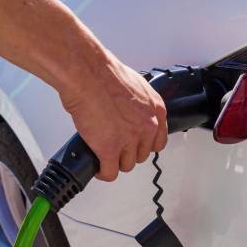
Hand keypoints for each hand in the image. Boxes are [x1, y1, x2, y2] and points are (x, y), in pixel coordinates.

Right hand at [59, 54, 166, 181]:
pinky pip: (109, 172)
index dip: (144, 145)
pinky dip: (102, 172)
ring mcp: (129, 139)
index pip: (158, 141)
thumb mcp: (134, 85)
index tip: (135, 145)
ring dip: (114, 162)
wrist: (87, 75)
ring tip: (104, 155)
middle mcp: (147, 126)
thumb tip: (130, 112)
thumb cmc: (104, 74)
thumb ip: (137, 104)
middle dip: (127, 152)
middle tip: (115, 146)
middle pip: (141, 154)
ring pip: (126, 165)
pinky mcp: (109, 149)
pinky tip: (97, 165)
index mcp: (155, 110)